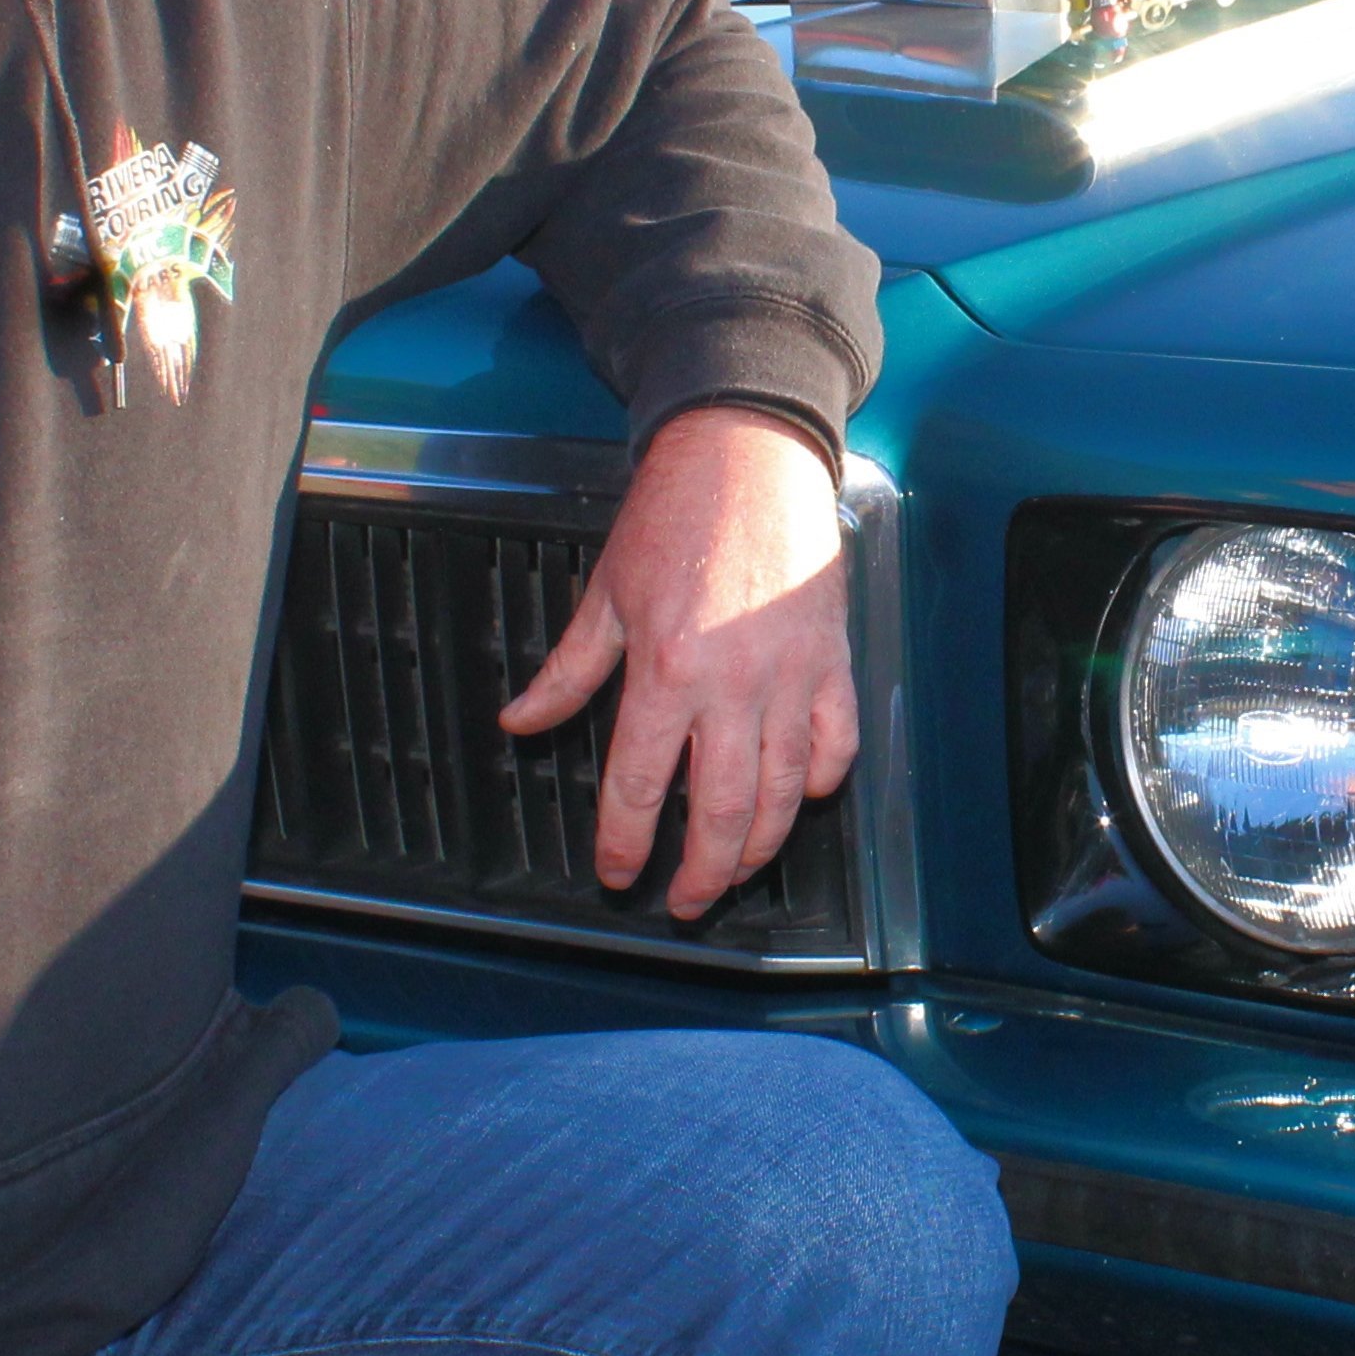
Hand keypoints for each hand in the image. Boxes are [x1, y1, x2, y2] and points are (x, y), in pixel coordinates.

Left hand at [497, 405, 854, 917]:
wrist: (749, 454)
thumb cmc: (674, 516)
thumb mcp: (605, 593)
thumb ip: (568, 672)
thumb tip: (520, 723)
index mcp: (665, 670)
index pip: (638, 784)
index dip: (623, 842)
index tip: (616, 872)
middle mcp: (732, 685)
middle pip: (718, 810)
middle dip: (701, 872)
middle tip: (686, 901)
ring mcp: (791, 676)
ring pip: (781, 792)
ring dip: (757, 845)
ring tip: (735, 871)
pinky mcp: (833, 661)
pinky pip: (834, 745)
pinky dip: (818, 781)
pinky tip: (796, 799)